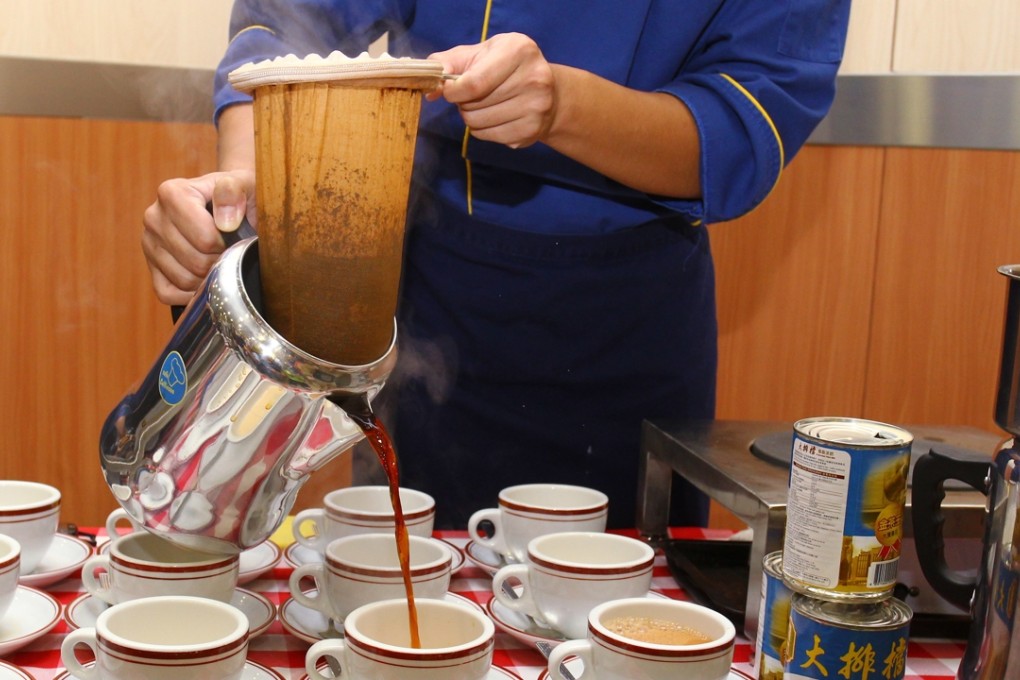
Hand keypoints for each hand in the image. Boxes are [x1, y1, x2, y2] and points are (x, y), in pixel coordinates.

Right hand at [141, 170, 255, 305]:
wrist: (227, 203)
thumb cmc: (236, 195)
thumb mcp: (243, 183)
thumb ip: (233, 192)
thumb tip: (225, 222)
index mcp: (171, 192)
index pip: (204, 237)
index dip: (226, 243)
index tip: (234, 235)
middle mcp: (153, 216)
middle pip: (195, 261)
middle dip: (220, 261)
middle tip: (229, 251)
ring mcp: (148, 243)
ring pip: (183, 280)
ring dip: (208, 277)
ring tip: (218, 260)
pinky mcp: (150, 266)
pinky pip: (168, 293)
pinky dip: (190, 294)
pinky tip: (204, 279)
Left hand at [428, 33, 557, 148]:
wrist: (547, 91)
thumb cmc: (504, 68)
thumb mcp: (479, 54)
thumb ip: (449, 63)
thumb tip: (431, 89)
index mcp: (518, 50)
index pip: (473, 83)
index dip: (453, 91)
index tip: (449, 90)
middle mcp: (533, 77)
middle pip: (474, 104)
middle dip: (463, 102)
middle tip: (472, 96)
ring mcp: (536, 107)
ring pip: (479, 123)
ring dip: (471, 117)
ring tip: (483, 105)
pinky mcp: (532, 130)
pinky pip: (489, 136)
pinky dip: (483, 130)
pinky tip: (494, 117)